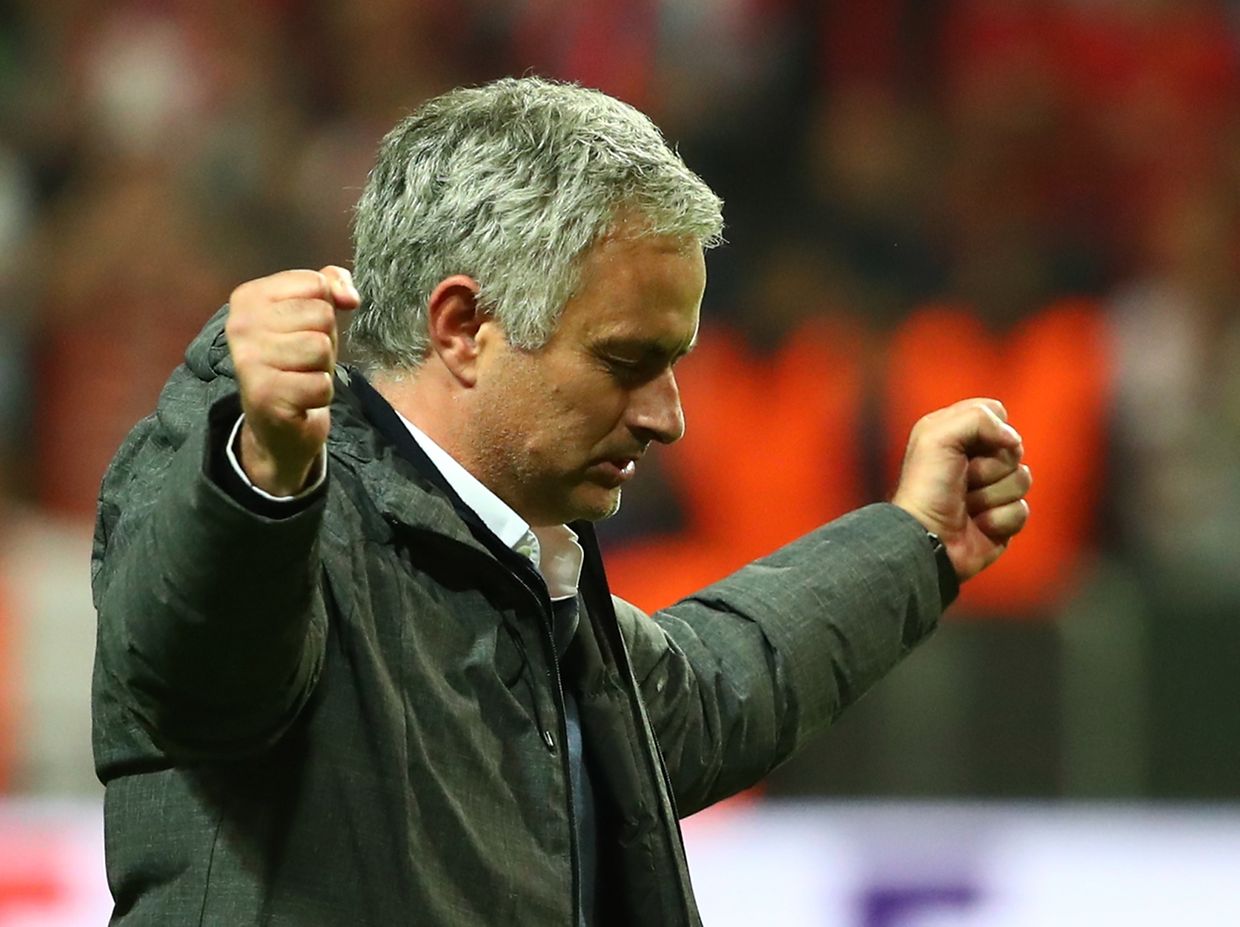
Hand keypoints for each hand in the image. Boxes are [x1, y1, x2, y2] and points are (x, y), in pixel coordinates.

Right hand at [225, 266, 360, 495]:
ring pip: (321, 348)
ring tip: (302, 377)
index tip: (305, 329)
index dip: (325, 308)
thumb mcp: (313, 314)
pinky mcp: (264, 395)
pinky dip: (321, 394)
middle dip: (324, 341)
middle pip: (321, 315)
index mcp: (249, 297)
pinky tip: (301, 398)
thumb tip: (349, 296)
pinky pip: (321, 383)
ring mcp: (248, 360)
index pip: (315, 283)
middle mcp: (240, 325)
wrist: (278, 424)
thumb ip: (330, 284)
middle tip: (304, 361)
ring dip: (322, 368)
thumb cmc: (297, 362)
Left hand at [891, 398, 1031, 582]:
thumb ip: (978, 418)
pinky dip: (998, 520)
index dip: (990, 429)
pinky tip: (977, 526)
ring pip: (1022, 479)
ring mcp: (991, 491)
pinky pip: (1022, 510)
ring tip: (966, 506)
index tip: (967, 447)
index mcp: (955, 434)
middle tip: (962, 480)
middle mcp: (974, 460)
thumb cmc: (927, 487)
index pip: (996, 412)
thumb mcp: (938, 436)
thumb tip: (1013, 440)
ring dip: (991, 496)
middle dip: (988, 467)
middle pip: (1014, 448)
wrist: (926, 539)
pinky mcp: (1002, 520)